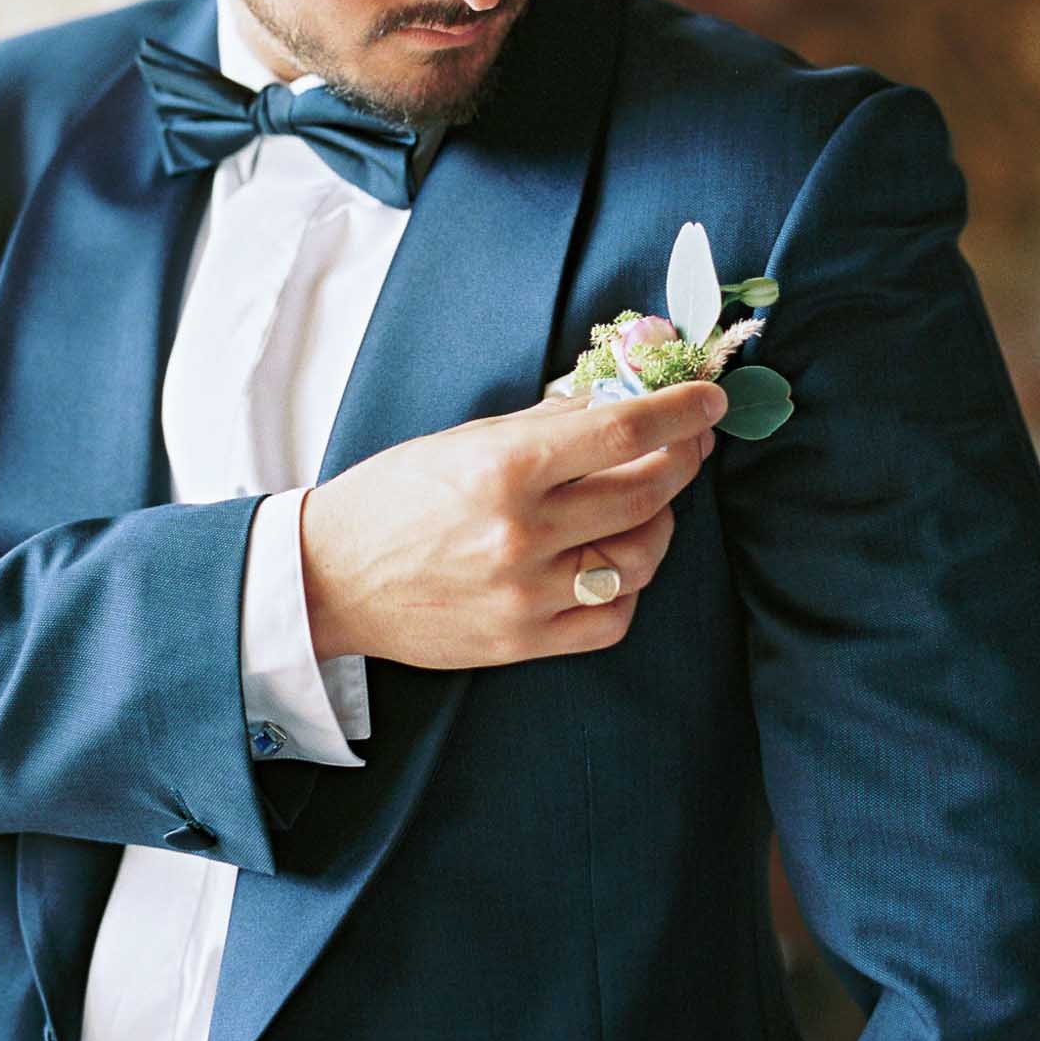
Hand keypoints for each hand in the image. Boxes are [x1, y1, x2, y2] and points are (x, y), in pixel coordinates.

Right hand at [299, 380, 727, 670]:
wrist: (331, 578)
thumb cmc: (397, 495)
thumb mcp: (467, 439)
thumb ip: (548, 424)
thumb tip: (623, 398)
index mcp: (504, 467)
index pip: (623, 430)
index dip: (681, 410)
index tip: (709, 400)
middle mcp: (521, 532)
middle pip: (646, 491)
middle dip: (685, 458)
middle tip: (692, 441)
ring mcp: (526, 594)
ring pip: (642, 556)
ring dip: (661, 522)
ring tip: (646, 503)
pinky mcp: (523, 642)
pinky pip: (613, 617)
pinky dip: (628, 585)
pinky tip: (613, 561)